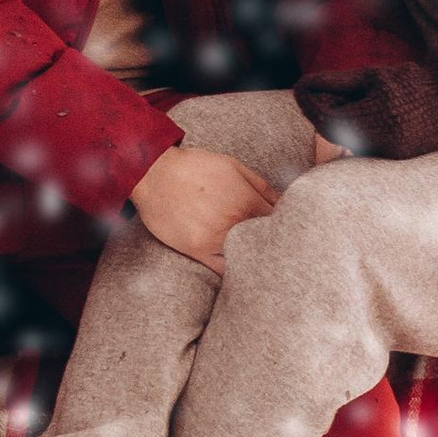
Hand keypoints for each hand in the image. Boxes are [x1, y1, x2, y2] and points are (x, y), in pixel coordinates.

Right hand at [130, 145, 279, 269]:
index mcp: (246, 200)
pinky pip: (222, 269)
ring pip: (246, 256)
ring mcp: (215, 238)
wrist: (154, 173)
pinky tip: (237, 267)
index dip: (282, 226)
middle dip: (271, 243)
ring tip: (256, 257)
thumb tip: (283, 201)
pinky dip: (233, 270)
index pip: (278, 221)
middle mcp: (234, 221)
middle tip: (272, 246)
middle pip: (265, 242)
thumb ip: (261, 185)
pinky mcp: (197, 250)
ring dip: (253, 256)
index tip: (283, 230)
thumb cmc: (194, 167)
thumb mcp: (232, 166)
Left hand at [292, 54, 437, 161]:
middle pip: (335, 132)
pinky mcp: (396, 159)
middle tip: (318, 92)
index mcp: (374, 116)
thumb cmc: (411, 84)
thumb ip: (337, 83)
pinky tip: (367, 114)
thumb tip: (302, 86)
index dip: (310, 104)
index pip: (326, 118)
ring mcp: (388, 154)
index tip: (301, 88)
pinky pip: (365, 146)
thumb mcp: (374, 76)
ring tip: (348, 100)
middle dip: (324, 111)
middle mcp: (380, 141)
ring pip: (349, 140)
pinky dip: (359, 131)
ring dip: (341, 121)